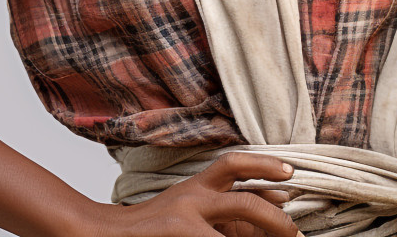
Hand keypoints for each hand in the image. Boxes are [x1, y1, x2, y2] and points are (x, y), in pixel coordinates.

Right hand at [107, 152, 299, 236]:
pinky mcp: (178, 235)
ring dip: (266, 226)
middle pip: (244, 202)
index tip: (290, 176)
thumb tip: (266, 202)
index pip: (234, 167)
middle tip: (296, 232)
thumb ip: (215, 206)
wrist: (101, 233)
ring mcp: (185, 220)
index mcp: (195, 186)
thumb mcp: (182, 207)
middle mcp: (193, 198)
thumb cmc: (148, 226)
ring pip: (238, 214)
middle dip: (275, 219)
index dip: (265, 167)